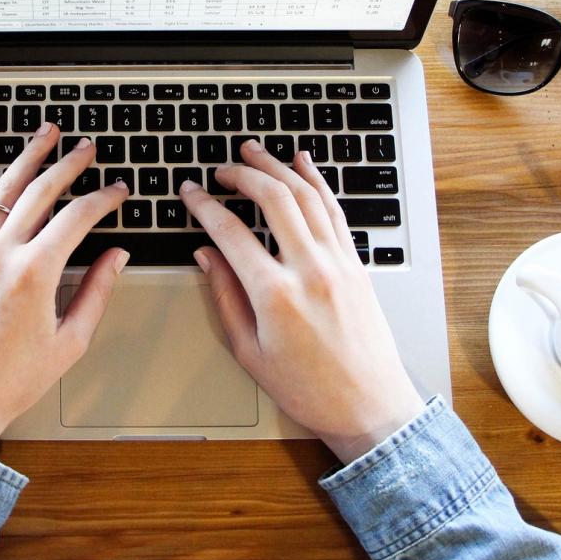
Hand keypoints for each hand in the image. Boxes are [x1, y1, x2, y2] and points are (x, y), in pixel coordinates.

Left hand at [0, 124, 129, 450]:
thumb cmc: (12, 380)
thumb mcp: (69, 341)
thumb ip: (96, 292)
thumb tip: (116, 257)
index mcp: (35, 274)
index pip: (78, 218)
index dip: (104, 199)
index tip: (119, 191)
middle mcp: (3, 255)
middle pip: (41, 192)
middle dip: (69, 164)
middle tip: (88, 148)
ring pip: (3, 189)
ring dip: (27, 156)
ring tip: (46, 133)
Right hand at [180, 140, 423, 462]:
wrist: (370, 407)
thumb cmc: (309, 390)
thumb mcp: (249, 352)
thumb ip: (225, 297)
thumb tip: (206, 255)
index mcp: (275, 296)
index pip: (230, 233)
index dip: (204, 206)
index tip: (191, 193)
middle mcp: (310, 270)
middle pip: (273, 199)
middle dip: (242, 174)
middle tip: (221, 169)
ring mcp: (339, 263)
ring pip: (307, 196)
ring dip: (278, 167)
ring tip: (254, 152)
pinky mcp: (356, 264)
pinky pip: (334, 211)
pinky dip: (317, 182)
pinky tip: (304, 164)